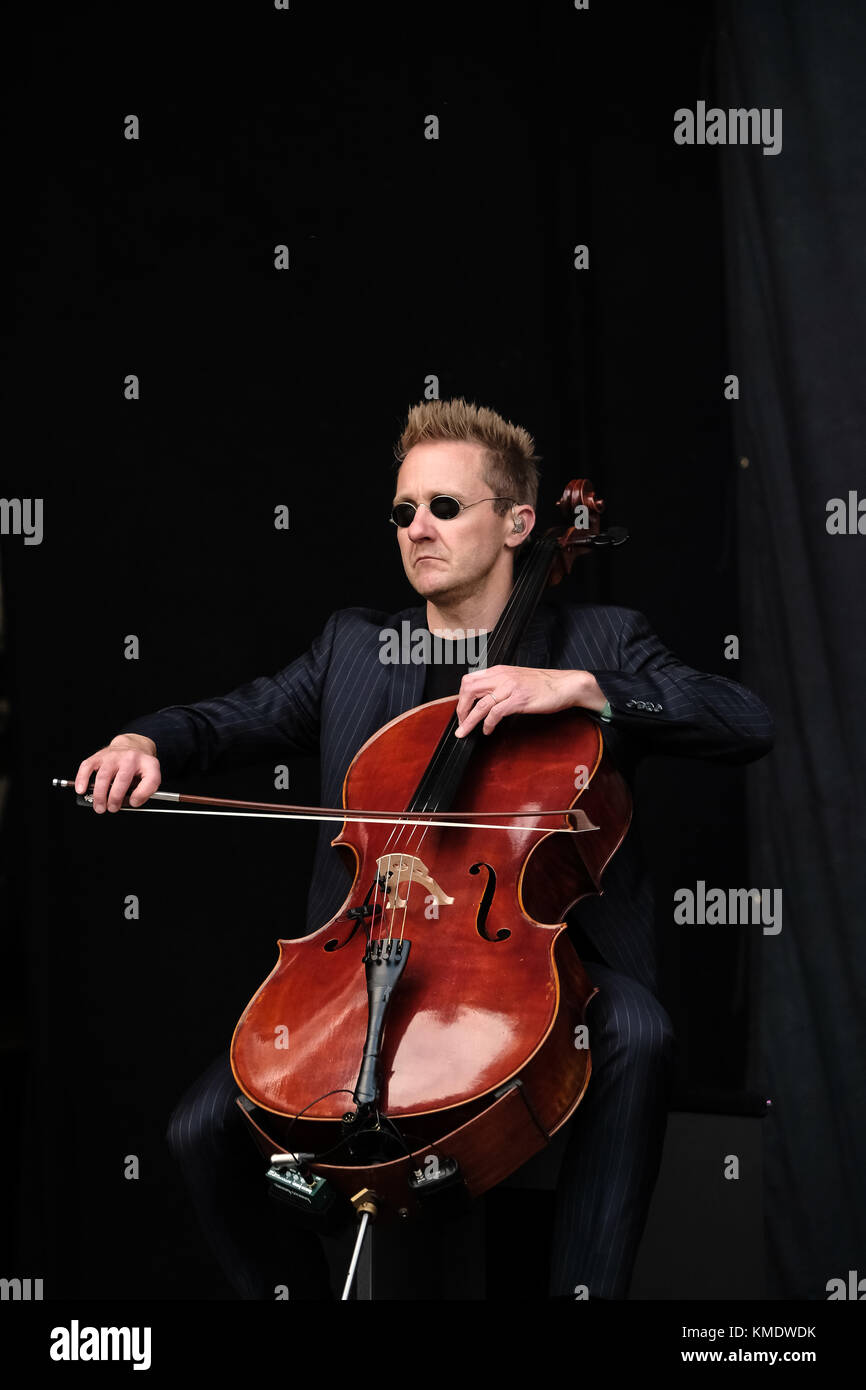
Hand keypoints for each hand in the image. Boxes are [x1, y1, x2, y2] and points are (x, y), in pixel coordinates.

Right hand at [74, 733, 161, 812]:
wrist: (133, 746)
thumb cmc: (139, 766)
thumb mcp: (151, 776)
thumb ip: (145, 791)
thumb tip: (132, 802)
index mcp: (148, 764)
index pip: (150, 779)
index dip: (141, 794)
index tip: (133, 802)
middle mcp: (131, 758)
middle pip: (122, 779)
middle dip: (115, 798)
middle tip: (112, 808)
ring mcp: (113, 756)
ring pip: (104, 776)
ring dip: (100, 795)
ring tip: (100, 806)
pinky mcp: (99, 756)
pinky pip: (87, 767)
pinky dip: (82, 779)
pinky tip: (82, 790)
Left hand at [454, 666, 607, 736]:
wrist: (566, 685)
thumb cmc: (545, 684)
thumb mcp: (517, 678)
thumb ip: (501, 684)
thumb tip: (485, 698)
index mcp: (500, 671)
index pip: (469, 680)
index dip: (461, 697)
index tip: (462, 710)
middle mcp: (502, 676)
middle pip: (469, 690)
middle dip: (461, 709)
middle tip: (461, 723)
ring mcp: (510, 688)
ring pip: (480, 704)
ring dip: (469, 721)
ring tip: (465, 732)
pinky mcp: (519, 700)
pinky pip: (495, 713)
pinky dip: (488, 724)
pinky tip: (488, 731)